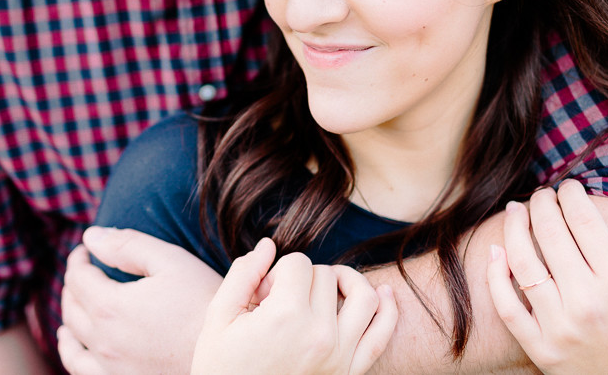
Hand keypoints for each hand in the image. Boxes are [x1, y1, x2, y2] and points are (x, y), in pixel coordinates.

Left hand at [58, 228, 222, 374]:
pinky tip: (76, 343)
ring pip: (71, 341)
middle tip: (84, 270)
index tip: (86, 250)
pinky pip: (80, 368)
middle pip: (71, 307)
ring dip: (69, 316)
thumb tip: (90, 237)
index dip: (79, 259)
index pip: (78, 277)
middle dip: (73, 283)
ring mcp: (109, 367)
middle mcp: (103, 341)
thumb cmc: (203, 302)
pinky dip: (71, 351)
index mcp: (110, 306)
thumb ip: (127, 246)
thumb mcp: (171, 262)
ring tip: (75, 303)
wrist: (227, 353)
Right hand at [192, 239, 397, 374]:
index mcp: (285, 318)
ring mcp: (340, 357)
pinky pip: (382, 335)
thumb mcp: (218, 318)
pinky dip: (389, 310)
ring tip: (325, 289)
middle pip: (327, 276)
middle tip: (279, 303)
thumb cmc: (221, 368)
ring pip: (364, 296)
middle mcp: (319, 335)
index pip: (299, 263)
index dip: (278, 272)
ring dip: (347, 283)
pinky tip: (383, 293)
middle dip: (303, 280)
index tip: (262, 295)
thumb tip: (268, 245)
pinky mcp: (351, 374)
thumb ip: (243, 275)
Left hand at [487, 180, 607, 374]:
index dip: (572, 196)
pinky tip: (497, 250)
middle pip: (552, 235)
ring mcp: (558, 326)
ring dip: (515, 228)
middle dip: (543, 204)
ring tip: (516, 209)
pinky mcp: (537, 346)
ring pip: (524, 263)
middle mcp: (587, 303)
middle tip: (542, 194)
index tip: (569, 187)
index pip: (584, 222)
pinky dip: (496, 275)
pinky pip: (506, 305)